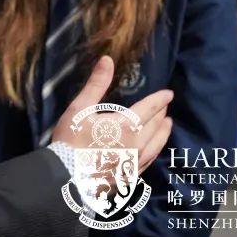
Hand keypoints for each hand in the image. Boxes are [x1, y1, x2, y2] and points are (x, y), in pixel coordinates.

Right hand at [50, 55, 173, 171]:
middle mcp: (136, 144)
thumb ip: (96, 84)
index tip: (169, 94)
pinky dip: (156, 149)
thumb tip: (108, 59)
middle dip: (161, 114)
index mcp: (125, 126)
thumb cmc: (71, 140)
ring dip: (163, 132)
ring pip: (156, 145)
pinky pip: (149, 160)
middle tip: (165, 107)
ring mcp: (134, 162)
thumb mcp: (80, 109)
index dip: (160, 100)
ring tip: (167, 125)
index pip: (149, 109)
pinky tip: (154, 149)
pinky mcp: (130, 175)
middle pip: (155, 126)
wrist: (67, 177)